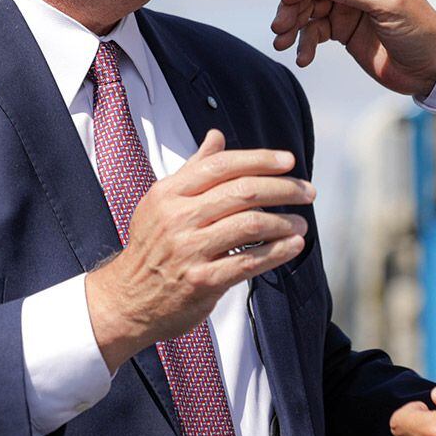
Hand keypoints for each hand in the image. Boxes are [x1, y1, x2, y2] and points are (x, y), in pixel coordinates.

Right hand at [85, 129, 311, 370]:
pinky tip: (294, 245)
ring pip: (250, 224)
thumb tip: (216, 136)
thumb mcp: (162, 202)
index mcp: (169, 193)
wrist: (128, 299)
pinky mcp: (202, 281)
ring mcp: (189, 250)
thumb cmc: (152, 246)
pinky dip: (278, 252)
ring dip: (284, 222)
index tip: (289, 161)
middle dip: (283, 188)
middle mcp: (178, 217)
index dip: (260, 159)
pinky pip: (249, 261)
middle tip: (307, 191)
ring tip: (300, 223)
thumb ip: (194, 170)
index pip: (221, 165)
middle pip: (242, 191)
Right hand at [271, 0, 435, 96]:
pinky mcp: (342, 29)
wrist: (430, 69)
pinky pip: (315, 31)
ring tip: (282, 44)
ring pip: (309, 9)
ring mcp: (348, 5)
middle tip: (279, 29)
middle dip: (294, 7)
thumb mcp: (388, 8)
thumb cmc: (419, 32)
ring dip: (293, 26)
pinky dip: (305, 44)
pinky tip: (303, 58)